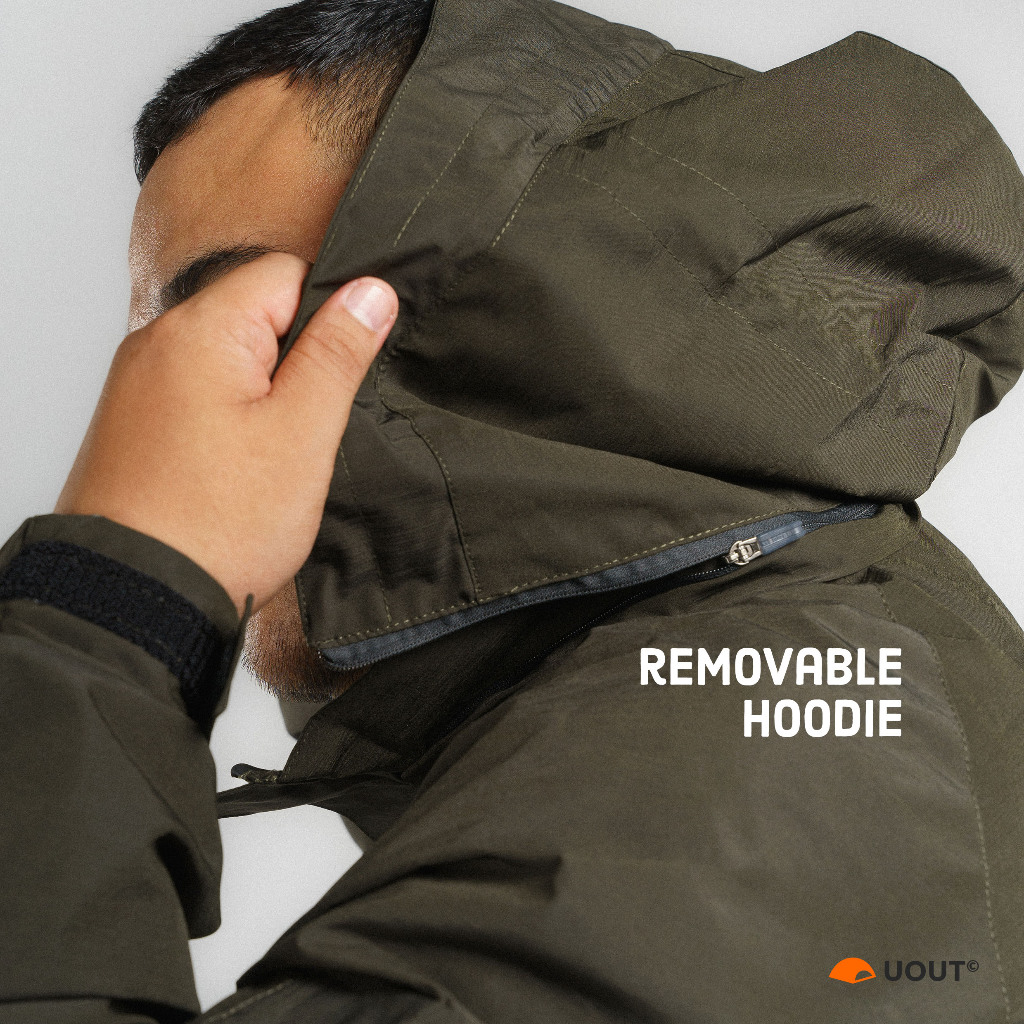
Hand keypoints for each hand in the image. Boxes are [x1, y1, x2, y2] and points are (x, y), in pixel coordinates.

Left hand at [55, 253, 397, 615]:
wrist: (136, 597)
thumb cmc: (215, 524)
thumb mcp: (302, 432)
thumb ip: (337, 353)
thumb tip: (369, 292)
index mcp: (201, 329)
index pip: (286, 273)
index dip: (329, 317)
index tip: (339, 371)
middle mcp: (157, 343)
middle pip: (254, 317)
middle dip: (294, 365)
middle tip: (302, 430)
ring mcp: (139, 385)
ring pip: (228, 361)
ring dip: (261, 399)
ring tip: (266, 461)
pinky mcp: (134, 424)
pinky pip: (198, 397)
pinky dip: (227, 424)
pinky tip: (235, 473)